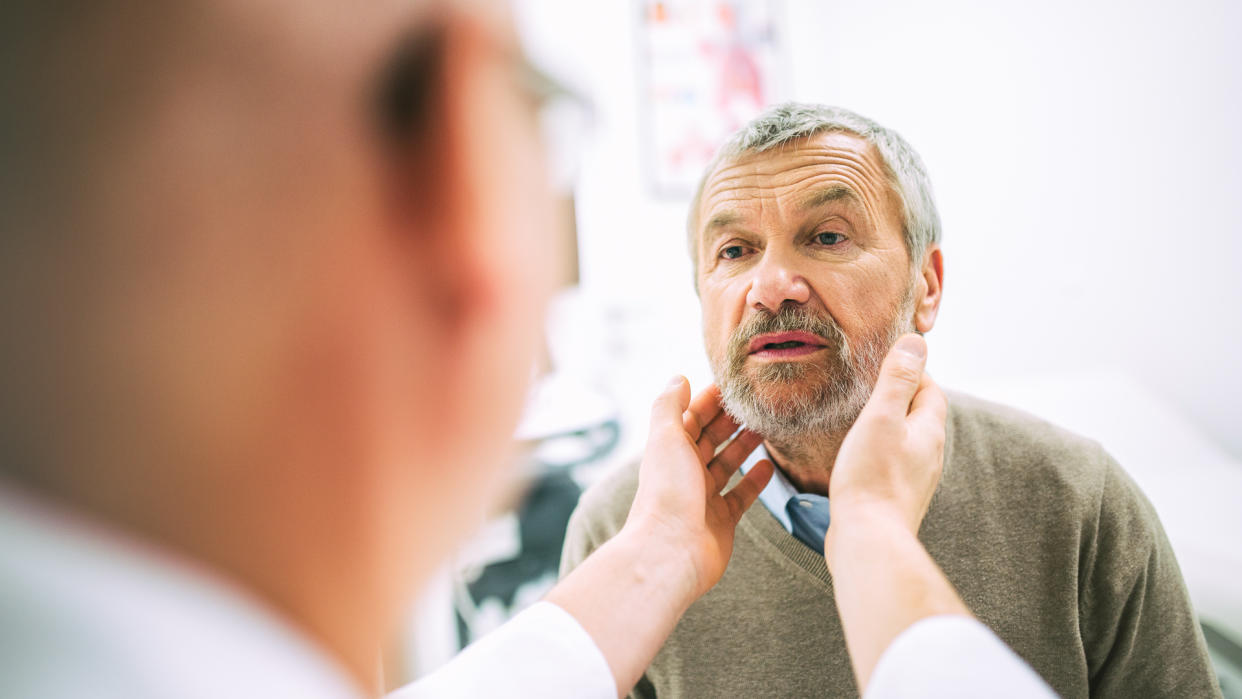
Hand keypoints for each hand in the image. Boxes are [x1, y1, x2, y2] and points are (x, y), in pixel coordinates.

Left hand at [623, 377, 773, 599]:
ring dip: (744, 446)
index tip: (735, 384)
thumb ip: (670, 405)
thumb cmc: (667, 492)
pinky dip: (754, 481)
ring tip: (767, 428)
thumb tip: (679, 378)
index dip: (710, 400)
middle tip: (758, 403)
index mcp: (669, 451)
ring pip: (727, 465)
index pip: (691, 417)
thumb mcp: (666, 437)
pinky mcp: (722, 521)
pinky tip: (768, 466)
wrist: (671, 551)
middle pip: (710, 439)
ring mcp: (703, 498)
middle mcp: (684, 472)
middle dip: (731, 420)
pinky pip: (741, 496)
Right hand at [828, 334, 947, 536]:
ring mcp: (915, 478)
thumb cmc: (872, 477)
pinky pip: (894, 463)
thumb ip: (898, 380)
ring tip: (861, 416)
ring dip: (889, 425)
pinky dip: (881, 450)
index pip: (931, 388)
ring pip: (907, 440)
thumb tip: (916, 342)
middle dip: (900, 397)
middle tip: (869, 385)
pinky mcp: (897, 496)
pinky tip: (859, 454)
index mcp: (930, 431)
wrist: (868, 539)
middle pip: (921, 414)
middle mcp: (930, 455)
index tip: (885, 362)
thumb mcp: (882, 417)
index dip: (912, 371)